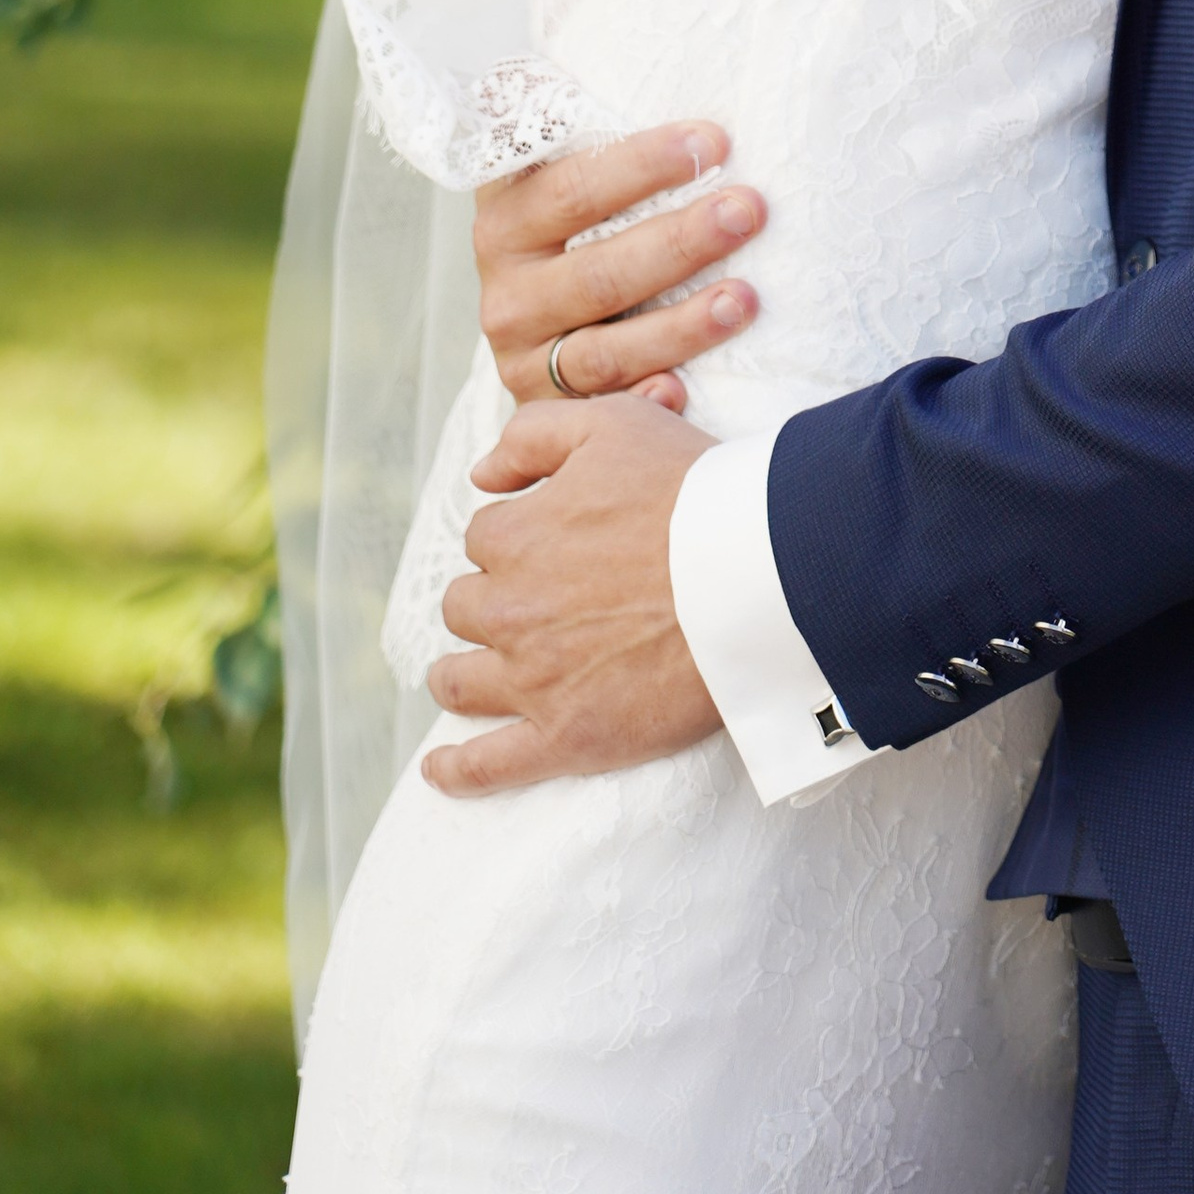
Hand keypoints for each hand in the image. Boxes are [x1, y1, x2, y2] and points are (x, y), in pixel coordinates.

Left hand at [423, 394, 722, 795]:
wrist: (754, 572)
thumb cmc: (691, 490)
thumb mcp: (611, 423)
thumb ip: (533, 434)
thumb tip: (481, 473)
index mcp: (514, 537)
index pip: (485, 536)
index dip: (519, 533)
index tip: (555, 538)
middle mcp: (510, 611)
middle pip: (467, 608)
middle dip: (491, 599)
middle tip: (534, 599)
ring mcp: (534, 681)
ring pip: (461, 681)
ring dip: (461, 672)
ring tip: (472, 673)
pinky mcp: (567, 738)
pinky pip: (489, 766)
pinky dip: (456, 769)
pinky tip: (438, 768)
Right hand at [473, 121, 764, 415]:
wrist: (537, 311)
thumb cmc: (580, 212)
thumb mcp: (560, 155)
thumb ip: (556, 106)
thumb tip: (559, 35)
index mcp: (507, 212)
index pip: (574, 186)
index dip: (642, 165)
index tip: (714, 140)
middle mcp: (505, 288)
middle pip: (598, 270)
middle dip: (679, 241)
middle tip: (750, 209)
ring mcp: (524, 356)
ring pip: (603, 349)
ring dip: (678, 326)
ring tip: (747, 298)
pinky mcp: (546, 407)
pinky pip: (596, 413)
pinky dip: (641, 404)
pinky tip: (686, 394)